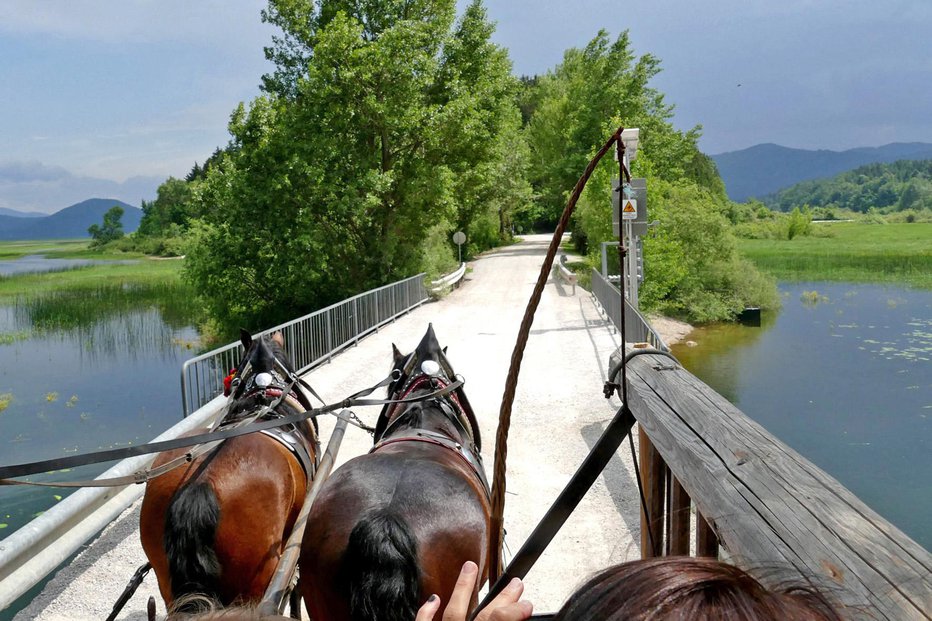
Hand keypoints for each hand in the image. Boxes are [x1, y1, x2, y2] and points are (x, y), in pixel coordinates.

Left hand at [415, 561, 532, 620]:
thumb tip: (513, 620)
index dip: (515, 611)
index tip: (526, 604)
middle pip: (483, 616)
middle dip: (501, 598)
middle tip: (516, 584)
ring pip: (453, 612)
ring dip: (463, 588)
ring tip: (470, 566)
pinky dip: (427, 611)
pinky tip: (433, 598)